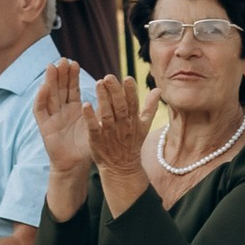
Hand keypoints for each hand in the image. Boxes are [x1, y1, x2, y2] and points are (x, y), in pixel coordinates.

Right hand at [35, 54, 96, 191]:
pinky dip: (41, 98)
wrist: (75, 165)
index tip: (75, 63)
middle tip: (63, 59)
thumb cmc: (87, 147)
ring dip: (49, 81)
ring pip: (49, 95)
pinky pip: (41, 110)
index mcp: (74, 109)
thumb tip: (117, 96)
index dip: (72, 76)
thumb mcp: (97, 125)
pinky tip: (43, 87)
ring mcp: (52, 117)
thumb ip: (102, 111)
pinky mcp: (44, 126)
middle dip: (61, 74)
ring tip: (52, 67)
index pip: (72, 88)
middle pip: (59, 88)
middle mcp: (61, 110)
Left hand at [86, 70, 154, 188]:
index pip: (133, 104)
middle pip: (120, 107)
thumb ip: (150, 107)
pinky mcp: (96, 139)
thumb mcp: (144, 126)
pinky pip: (93, 127)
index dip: (131, 91)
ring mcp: (109, 133)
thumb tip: (158, 90)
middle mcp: (122, 126)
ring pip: (107, 114)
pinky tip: (86, 105)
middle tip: (108, 76)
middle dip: (115, 91)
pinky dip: (90, 117)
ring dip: (102, 99)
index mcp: (133, 121)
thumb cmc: (132, 144)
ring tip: (98, 83)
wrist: (122, 168)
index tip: (127, 78)